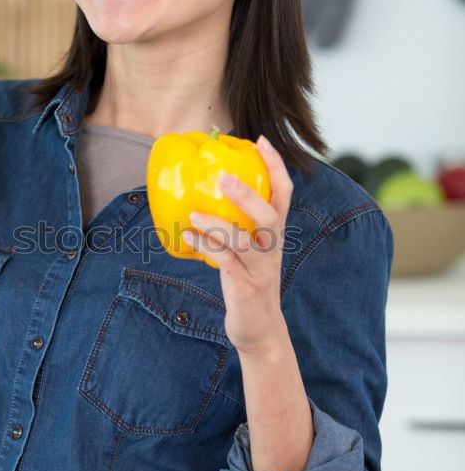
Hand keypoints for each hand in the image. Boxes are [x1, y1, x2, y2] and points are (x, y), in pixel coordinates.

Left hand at [182, 135, 293, 355]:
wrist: (260, 329)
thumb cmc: (250, 280)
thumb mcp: (251, 248)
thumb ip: (240, 222)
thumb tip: (210, 191)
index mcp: (275, 233)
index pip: (283, 193)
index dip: (275, 166)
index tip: (260, 141)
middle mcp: (272, 247)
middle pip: (268, 214)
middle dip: (246, 194)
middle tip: (223, 176)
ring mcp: (260, 268)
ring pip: (244, 240)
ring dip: (217, 224)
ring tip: (194, 213)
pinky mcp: (244, 287)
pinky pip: (224, 262)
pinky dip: (205, 247)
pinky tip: (188, 237)